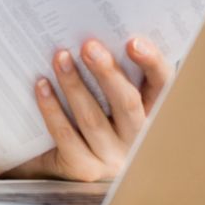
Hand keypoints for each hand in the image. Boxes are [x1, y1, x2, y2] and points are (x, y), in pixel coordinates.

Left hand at [7, 37, 172, 181]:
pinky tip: (41, 85)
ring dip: (75, 84)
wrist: (53, 164)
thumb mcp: (105, 96)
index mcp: (150, 114)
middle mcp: (135, 140)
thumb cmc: (86, 116)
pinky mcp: (83, 170)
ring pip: (93, 119)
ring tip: (60, 57)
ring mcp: (111, 158)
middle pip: (127, 104)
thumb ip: (109, 72)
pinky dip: (52, 108)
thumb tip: (93, 35)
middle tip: (89, 46)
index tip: (133, 42)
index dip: (152, 64)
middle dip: (108, 73)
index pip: (162, 88)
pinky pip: (66, 135)